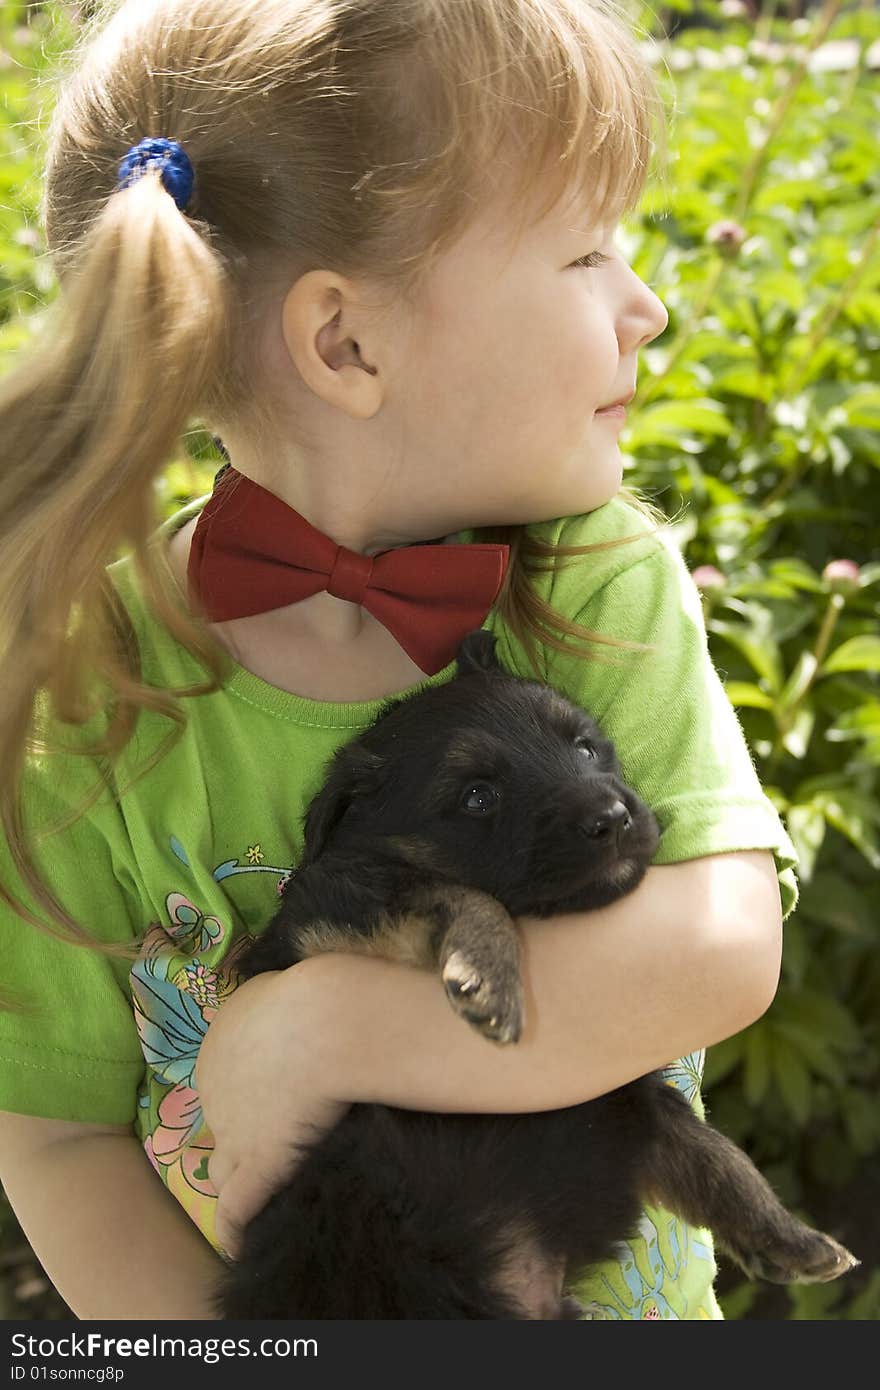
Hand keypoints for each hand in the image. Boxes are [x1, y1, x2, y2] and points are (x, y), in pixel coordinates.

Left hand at [194, 962, 349, 1257]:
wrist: (329, 1021)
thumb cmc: (315, 992)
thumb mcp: (282, 984)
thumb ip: (274, 1005)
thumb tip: (286, 1006)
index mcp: (217, 1045)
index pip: (227, 1079)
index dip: (252, 1092)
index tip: (278, 1099)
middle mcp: (213, 1091)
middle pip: (224, 1122)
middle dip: (246, 1133)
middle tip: (280, 1140)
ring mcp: (232, 1132)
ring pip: (221, 1169)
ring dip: (238, 1179)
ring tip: (262, 1193)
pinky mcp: (258, 1166)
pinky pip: (235, 1210)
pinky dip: (236, 1229)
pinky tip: (244, 1245)